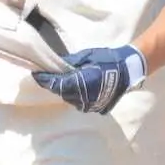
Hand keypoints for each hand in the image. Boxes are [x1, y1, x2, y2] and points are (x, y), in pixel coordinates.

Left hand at [32, 45, 146, 113]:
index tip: (36, 75)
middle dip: (54, 85)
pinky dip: (74, 96)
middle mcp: (87, 96)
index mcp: (84, 81)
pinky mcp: (98, 107)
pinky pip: (80, 103)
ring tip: (59, 82)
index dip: (46, 80)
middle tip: (46, 77)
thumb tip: (54, 67)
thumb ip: (69, 64)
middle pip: (63, 93)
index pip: (59, 83)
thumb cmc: (107, 59)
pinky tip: (73, 88)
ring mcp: (93, 104)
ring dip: (64, 91)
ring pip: (71, 100)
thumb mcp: (86, 56)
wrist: (128, 69)